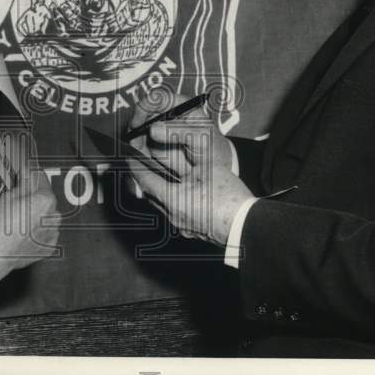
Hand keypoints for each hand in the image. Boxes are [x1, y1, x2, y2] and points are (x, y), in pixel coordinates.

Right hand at [0, 133, 59, 290]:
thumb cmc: (1, 228)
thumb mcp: (8, 197)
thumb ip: (23, 182)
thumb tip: (28, 171)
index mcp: (46, 200)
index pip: (41, 179)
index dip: (31, 175)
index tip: (25, 174)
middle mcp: (54, 216)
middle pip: (45, 198)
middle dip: (33, 197)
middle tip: (17, 199)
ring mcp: (52, 233)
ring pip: (46, 216)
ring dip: (36, 214)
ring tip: (18, 218)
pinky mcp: (48, 247)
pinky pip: (45, 233)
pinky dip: (37, 231)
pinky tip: (23, 231)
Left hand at [127, 92, 250, 245]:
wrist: (245, 226)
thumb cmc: (229, 197)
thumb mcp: (207, 169)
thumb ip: (185, 157)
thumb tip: (166, 144)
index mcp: (173, 200)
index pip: (145, 180)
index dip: (136, 166)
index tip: (129, 155)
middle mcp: (172, 215)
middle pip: (150, 193)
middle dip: (144, 177)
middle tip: (140, 161)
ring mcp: (180, 225)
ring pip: (160, 203)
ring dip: (157, 188)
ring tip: (156, 173)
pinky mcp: (189, 229)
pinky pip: (172, 211)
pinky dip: (170, 198)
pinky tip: (177, 190)